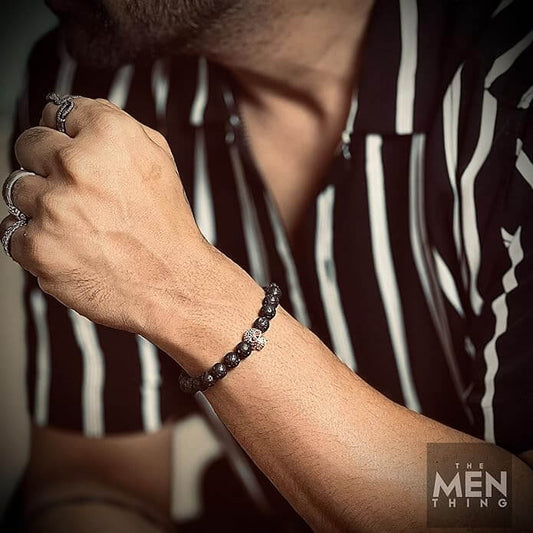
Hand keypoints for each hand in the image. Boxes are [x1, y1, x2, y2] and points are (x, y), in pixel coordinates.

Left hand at [1, 97, 210, 331]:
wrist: (173, 283)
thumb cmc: (168, 227)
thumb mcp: (158, 160)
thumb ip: (116, 126)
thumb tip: (75, 114)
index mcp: (110, 135)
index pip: (59, 110)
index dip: (65, 131)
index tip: (68, 145)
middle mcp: (77, 164)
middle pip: (28, 143)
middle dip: (46, 162)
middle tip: (74, 189)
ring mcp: (53, 206)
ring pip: (16, 187)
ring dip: (40, 202)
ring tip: (78, 224)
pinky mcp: (36, 245)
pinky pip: (12, 230)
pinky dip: (34, 238)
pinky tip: (68, 246)